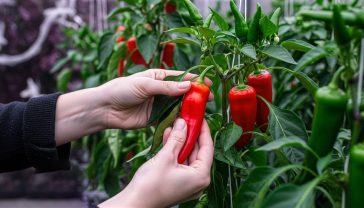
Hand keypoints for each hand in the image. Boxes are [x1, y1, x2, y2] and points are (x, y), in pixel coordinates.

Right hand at [98, 118, 213, 207]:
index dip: (203, 130)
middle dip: (190, 134)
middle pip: (198, 152)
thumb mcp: (166, 157)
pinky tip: (169, 137)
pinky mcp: (178, 183)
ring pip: (188, 156)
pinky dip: (175, 151)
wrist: (134, 203)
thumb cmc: (150, 185)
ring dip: (180, 141)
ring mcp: (188, 183)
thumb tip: (183, 122)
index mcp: (201, 176)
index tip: (199, 117)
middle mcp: (198, 181)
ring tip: (175, 125)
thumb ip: (177, 138)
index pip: (207, 147)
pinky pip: (180, 163)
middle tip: (186, 119)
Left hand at [99, 69, 212, 128]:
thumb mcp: (145, 85)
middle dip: (195, 96)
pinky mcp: (155, 119)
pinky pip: (170, 119)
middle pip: (182, 93)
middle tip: (209, 101)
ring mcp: (158, 105)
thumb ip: (166, 88)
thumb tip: (188, 86)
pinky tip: (188, 123)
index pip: (181, 77)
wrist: (105, 108)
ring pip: (178, 107)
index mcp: (158, 77)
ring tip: (201, 112)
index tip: (208, 84)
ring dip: (188, 109)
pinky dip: (178, 121)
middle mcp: (161, 91)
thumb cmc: (122, 90)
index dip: (195, 80)